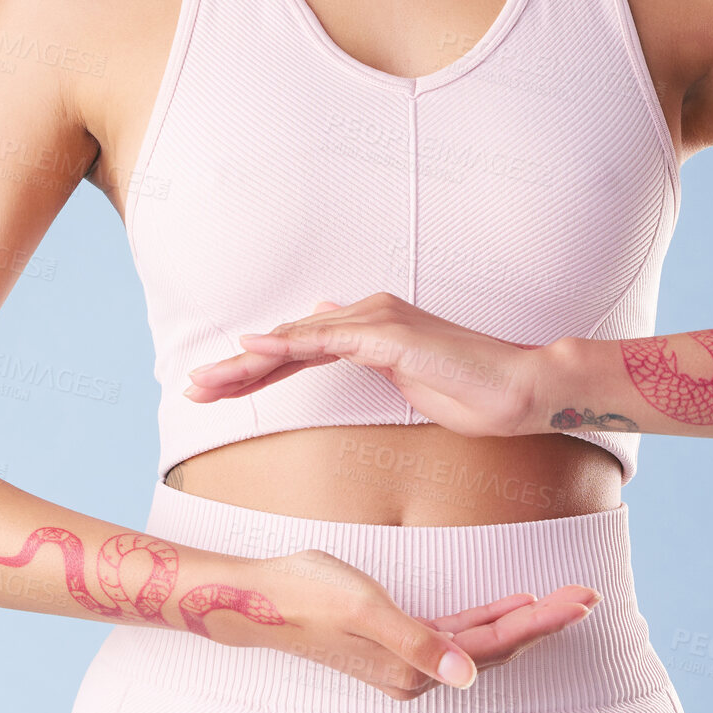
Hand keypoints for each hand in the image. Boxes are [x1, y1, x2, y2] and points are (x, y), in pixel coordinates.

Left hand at [182, 293, 549, 438]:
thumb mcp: (407, 382)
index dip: (255, 370)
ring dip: (248, 362)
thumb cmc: (473, 394)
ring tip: (206, 381)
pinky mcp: (391, 337)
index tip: (216, 392)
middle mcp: (369, 318)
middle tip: (192, 388)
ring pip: (297, 340)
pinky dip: (287, 344)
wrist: (521, 392)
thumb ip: (368, 364)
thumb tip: (330, 338)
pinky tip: (254, 348)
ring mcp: (379, 323)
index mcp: (370, 331)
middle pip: (288, 342)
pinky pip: (327, 341)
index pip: (299, 351)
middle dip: (237, 367)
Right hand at [230, 547, 599, 700]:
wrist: (258, 598)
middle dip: (546, 620)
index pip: (494, 645)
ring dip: (526, 618)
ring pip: (484, 639)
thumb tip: (469, 677)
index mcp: (415, 667)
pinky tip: (512, 602)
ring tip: (567, 599)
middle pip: (498, 645)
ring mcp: (410, 655)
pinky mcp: (400, 638)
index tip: (579, 601)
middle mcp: (419, 669)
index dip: (541, 621)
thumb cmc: (308, 595)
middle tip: (589, 595)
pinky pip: (460, 632)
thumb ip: (418, 642)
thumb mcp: (365, 609)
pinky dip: (491, 617)